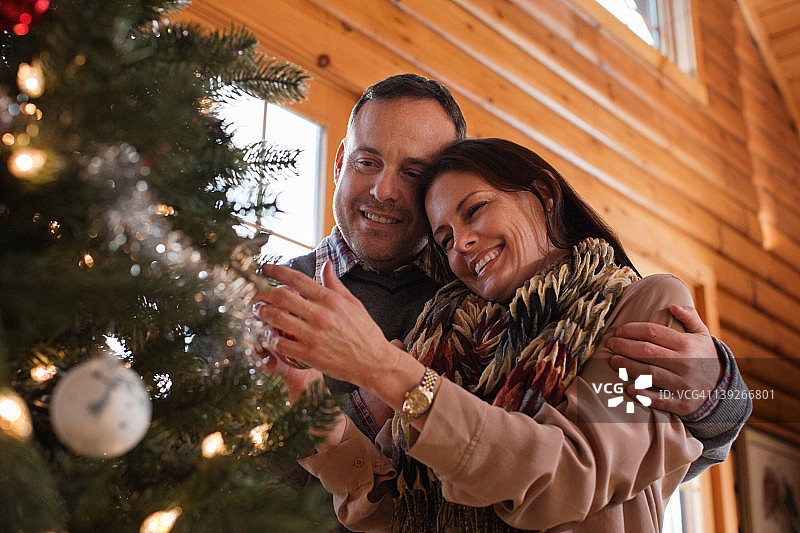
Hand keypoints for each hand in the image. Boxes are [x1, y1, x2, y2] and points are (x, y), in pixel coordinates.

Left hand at [254, 262, 422, 409]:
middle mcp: (321, 315)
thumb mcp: (354, 303)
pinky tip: (269, 336)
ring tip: (258, 312)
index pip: (299, 279)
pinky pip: (281, 344)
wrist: (375, 363)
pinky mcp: (310, 356)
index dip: (279, 271)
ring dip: (262, 314)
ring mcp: (314, 336)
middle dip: (264, 293)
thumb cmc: (365, 332)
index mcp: (331, 300)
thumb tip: (326, 264)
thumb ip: (335, 284)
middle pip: (282, 297)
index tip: (267, 267)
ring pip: (277, 319)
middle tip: (256, 293)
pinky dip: (270, 339)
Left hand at [606, 305, 722, 415]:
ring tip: (613, 361)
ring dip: (627, 367)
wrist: (723, 390)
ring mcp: (684, 385)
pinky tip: (628, 387)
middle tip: (610, 344)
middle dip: (624, 346)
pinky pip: (658, 400)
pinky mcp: (682, 403)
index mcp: (688, 345)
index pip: (653, 332)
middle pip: (646, 352)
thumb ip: (690, 317)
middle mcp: (686, 363)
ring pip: (648, 373)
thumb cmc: (704, 357)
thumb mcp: (702, 335)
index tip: (619, 331)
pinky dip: (642, 394)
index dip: (631, 330)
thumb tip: (672, 306)